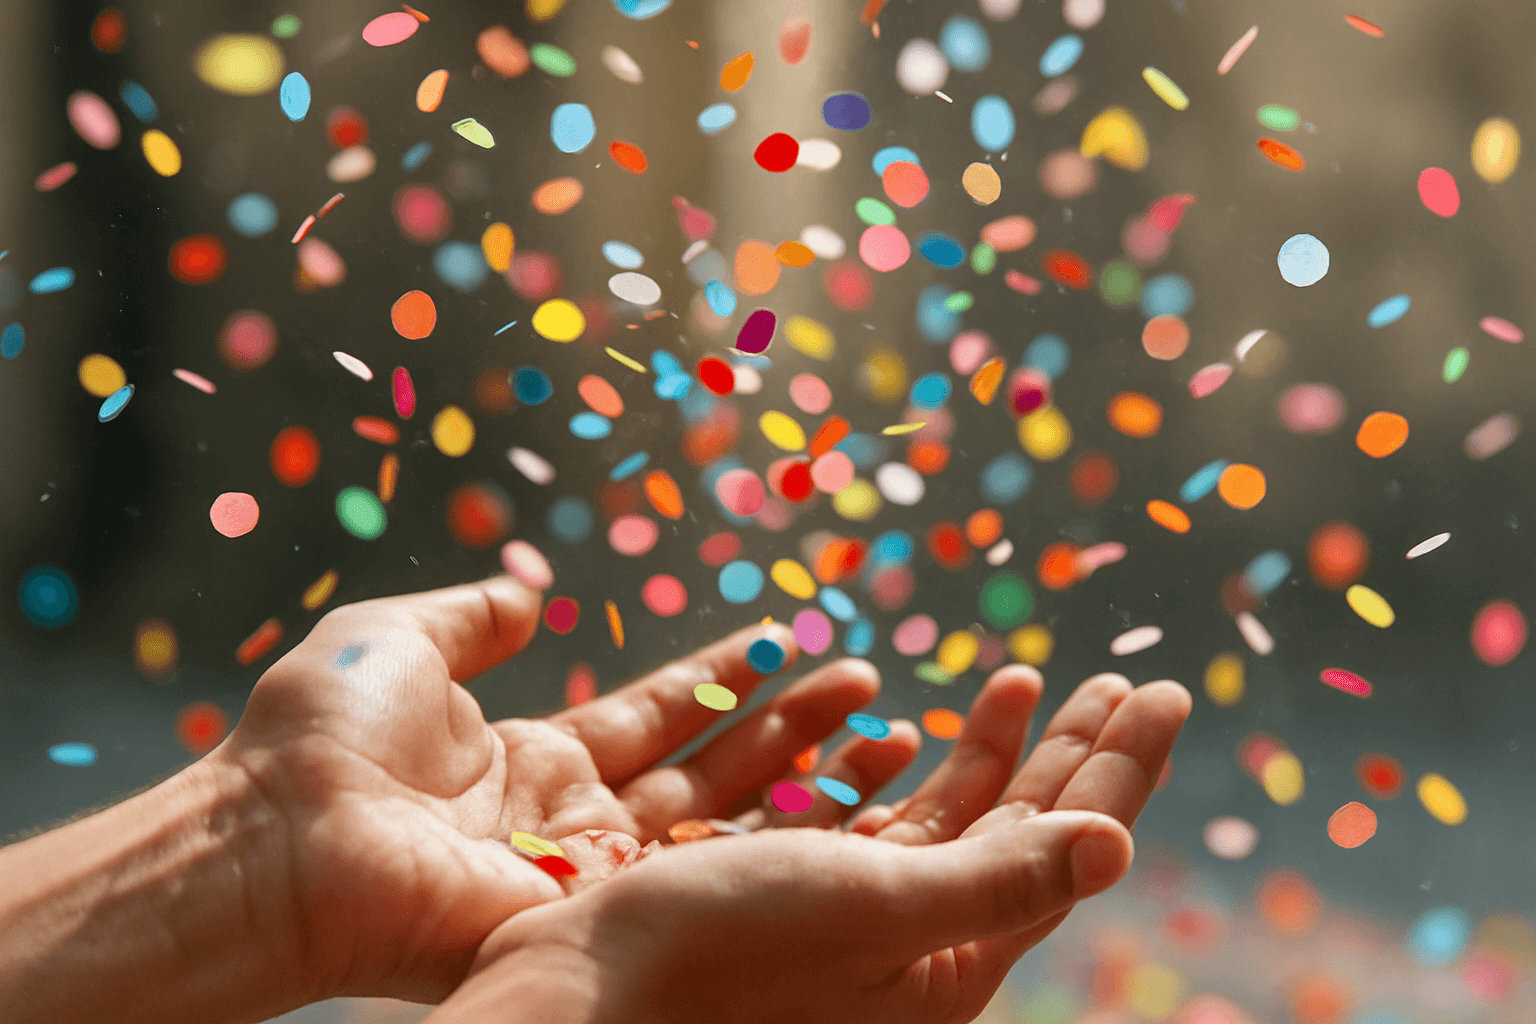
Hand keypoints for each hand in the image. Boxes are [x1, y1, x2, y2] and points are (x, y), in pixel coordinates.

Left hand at [213, 572, 901, 1007]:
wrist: (276, 837)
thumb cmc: (320, 732)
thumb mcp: (400, 640)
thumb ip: (471, 617)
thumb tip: (524, 586)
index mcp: (534, 753)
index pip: (656, 713)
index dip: (721, 678)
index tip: (781, 643)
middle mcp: (574, 816)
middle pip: (708, 768)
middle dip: (788, 726)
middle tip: (865, 685)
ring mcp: (588, 873)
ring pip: (720, 823)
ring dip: (800, 780)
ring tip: (883, 734)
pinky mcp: (590, 916)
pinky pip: (692, 876)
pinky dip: (766, 845)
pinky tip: (836, 808)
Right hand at [430, 670, 1190, 1023]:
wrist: (584, 996)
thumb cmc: (723, 957)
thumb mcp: (874, 913)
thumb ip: (997, 879)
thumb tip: (1116, 844)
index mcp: (950, 962)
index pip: (1065, 849)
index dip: (1120, 769)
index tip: (1163, 693)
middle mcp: (915, 945)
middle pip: (1021, 832)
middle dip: (1073, 754)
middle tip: (1123, 683)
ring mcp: (859, 919)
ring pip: (953, 822)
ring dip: (994, 752)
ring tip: (1026, 681)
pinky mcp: (804, 895)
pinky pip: (881, 826)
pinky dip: (906, 773)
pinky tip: (912, 730)